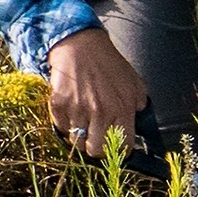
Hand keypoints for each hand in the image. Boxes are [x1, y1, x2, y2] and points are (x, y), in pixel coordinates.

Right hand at [46, 26, 145, 159]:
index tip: (116, 147)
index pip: (124, 146)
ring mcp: (78, 109)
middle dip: (96, 149)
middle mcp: (100, 112)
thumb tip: (138, 125)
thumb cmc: (109, 64)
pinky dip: (65, 125)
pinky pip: (60, 128)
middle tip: (96, 140)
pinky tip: (71, 112)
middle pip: (96, 150)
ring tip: (83, 123)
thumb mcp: (134, 83)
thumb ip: (139, 106)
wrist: (81, 46)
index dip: (120, 150)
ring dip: (80, 136)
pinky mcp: (59, 104)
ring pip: (76, 141)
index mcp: (123, 109)